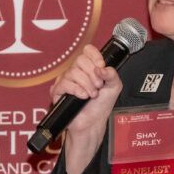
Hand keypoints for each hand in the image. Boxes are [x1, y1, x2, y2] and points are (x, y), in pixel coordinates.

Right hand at [52, 45, 123, 173]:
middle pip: (80, 60)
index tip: (101, 67)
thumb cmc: (101, 106)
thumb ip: (112, 75)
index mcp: (89, 68)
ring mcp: (66, 80)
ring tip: (91, 95)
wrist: (93, 122)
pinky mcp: (58, 91)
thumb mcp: (114, 87)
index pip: (88, 51)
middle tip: (98, 86)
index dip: (95, 56)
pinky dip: (77, 90)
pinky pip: (65, 83)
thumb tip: (102, 68)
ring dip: (87, 85)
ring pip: (73, 72)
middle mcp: (76, 72)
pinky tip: (83, 97)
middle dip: (93, 74)